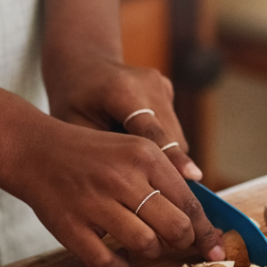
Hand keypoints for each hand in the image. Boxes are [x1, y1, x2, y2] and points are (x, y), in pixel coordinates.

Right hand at [12, 113, 224, 266]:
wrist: (34, 150)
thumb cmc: (93, 156)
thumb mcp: (134, 151)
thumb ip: (166, 179)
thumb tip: (200, 218)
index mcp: (144, 156)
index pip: (190, 203)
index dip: (207, 232)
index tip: (217, 249)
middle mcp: (122, 178)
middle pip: (176, 228)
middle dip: (181, 242)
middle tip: (173, 242)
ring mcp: (94, 203)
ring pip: (146, 246)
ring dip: (149, 252)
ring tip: (140, 241)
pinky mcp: (70, 227)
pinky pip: (108, 263)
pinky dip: (119, 266)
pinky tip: (117, 257)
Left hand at [42, 52, 203, 181]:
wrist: (81, 64)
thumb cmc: (73, 103)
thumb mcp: (77, 130)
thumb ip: (107, 156)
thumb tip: (139, 191)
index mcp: (122, 90)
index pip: (153, 131)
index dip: (173, 157)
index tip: (193, 178)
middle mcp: (149, 83)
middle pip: (172, 138)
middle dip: (171, 169)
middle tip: (165, 202)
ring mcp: (162, 84)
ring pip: (178, 137)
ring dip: (167, 160)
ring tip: (146, 177)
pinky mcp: (169, 89)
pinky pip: (174, 129)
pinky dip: (164, 146)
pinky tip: (143, 153)